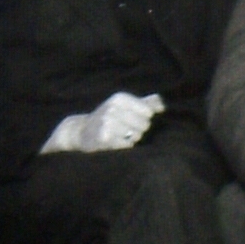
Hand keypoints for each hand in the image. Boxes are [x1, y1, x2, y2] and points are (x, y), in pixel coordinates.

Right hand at [44, 91, 164, 154]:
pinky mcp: (104, 138)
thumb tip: (162, 106)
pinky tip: (114, 142)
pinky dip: (124, 145)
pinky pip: (128, 145)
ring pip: (137, 135)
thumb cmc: (110, 117)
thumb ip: (146, 103)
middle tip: (125, 129)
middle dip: (139, 130)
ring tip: (119, 135)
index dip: (145, 118)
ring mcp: (107, 123)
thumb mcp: (126, 105)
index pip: (149, 112)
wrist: (82, 131)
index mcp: (119, 98)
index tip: (133, 118)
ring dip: (131, 138)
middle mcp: (112, 108)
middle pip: (145, 124)